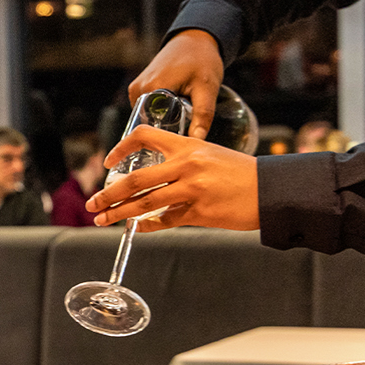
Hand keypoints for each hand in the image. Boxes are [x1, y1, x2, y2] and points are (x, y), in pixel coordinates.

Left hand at [85, 125, 258, 232]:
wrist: (271, 189)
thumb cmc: (242, 172)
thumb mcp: (210, 154)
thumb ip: (181, 161)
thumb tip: (153, 177)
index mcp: (187, 145)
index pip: (144, 136)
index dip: (121, 148)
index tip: (109, 162)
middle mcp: (186, 165)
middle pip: (135, 179)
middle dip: (108, 193)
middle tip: (93, 203)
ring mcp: (191, 190)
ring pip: (144, 203)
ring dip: (119, 214)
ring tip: (103, 220)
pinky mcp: (199, 212)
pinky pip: (165, 220)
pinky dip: (148, 226)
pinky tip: (137, 228)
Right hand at [128, 29, 223, 139]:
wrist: (195, 39)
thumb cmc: (202, 59)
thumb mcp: (207, 87)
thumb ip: (203, 114)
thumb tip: (198, 140)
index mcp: (149, 90)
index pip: (152, 127)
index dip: (169, 137)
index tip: (182, 145)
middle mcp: (137, 90)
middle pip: (150, 124)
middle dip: (168, 130)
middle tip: (188, 133)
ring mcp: (136, 89)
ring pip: (149, 118)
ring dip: (165, 121)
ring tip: (184, 122)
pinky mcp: (139, 88)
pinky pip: (148, 109)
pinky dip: (162, 112)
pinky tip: (177, 112)